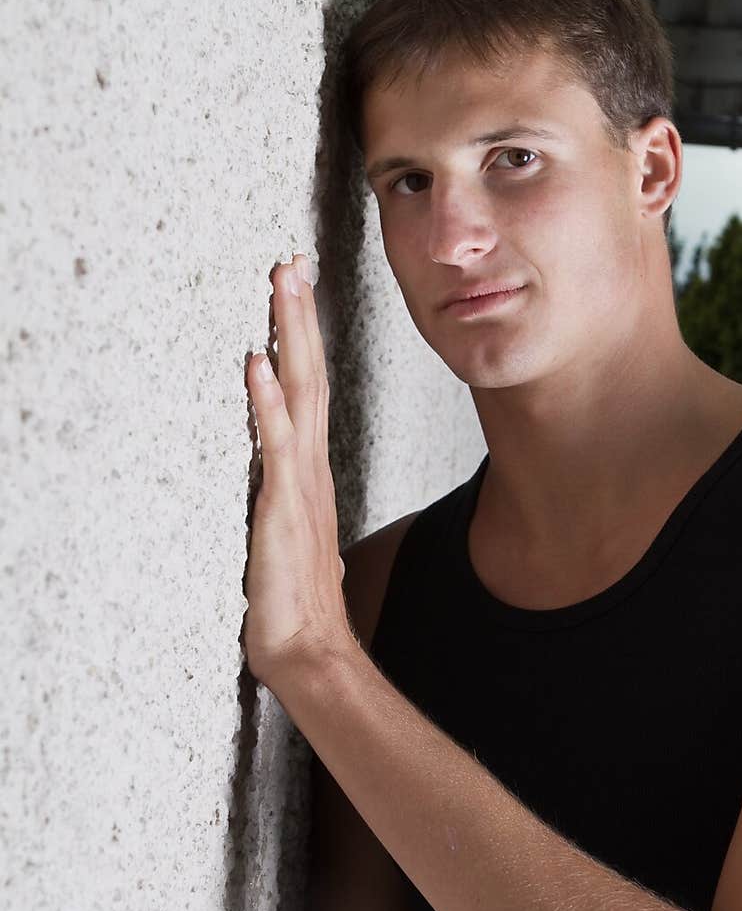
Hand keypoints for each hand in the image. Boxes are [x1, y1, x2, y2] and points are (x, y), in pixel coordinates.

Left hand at [242, 253, 351, 689]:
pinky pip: (277, 443)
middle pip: (310, 376)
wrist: (310, 648)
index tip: (297, 294)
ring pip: (299, 393)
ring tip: (283, 284)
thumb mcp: (295, 545)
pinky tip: (259, 363)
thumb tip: (293, 506)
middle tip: (292, 262)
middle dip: (300, 316)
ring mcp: (301, 484)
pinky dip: (268, 401)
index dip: (304, 342)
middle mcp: (312, 469)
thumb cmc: (301, 605)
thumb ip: (294, 515)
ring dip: (290, 335)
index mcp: (313, 474)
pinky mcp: (283, 506)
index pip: (310, 392)